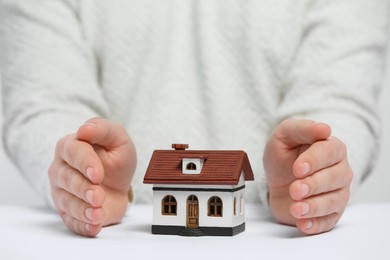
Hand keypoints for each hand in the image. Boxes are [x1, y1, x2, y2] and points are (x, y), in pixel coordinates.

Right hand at [48, 118, 136, 236]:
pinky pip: (70, 221)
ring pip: (66, 202)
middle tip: (98, 196)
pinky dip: (82, 226)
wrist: (117, 181)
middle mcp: (61, 169)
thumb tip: (85, 129)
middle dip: (82, 189)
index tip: (98, 174)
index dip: (85, 163)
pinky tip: (94, 227)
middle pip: (66, 179)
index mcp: (70, 147)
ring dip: (81, 210)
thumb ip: (103, 130)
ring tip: (97, 214)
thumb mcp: (117, 138)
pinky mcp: (68, 212)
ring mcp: (62, 192)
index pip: (73, 153)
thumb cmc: (114, 156)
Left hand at [263, 119, 352, 234]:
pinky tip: (303, 224)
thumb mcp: (284, 137)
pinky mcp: (330, 214)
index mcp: (331, 148)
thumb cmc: (284, 156)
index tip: (297, 168)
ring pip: (334, 201)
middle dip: (313, 185)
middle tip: (294, 189)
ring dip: (315, 206)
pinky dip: (316, 224)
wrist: (278, 180)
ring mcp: (338, 193)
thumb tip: (324, 128)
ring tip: (296, 208)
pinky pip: (329, 222)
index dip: (314, 161)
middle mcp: (340, 170)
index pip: (330, 152)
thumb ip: (300, 129)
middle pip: (335, 178)